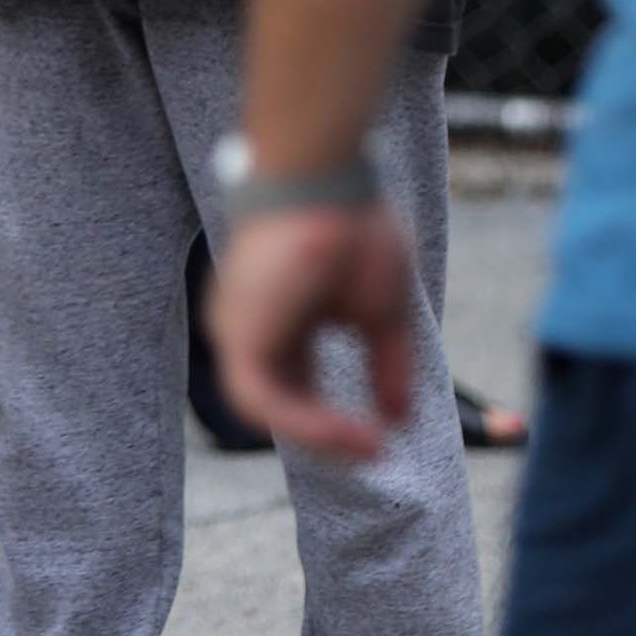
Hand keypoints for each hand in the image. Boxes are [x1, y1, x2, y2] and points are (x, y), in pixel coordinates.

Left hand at [207, 204, 416, 460]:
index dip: (333, 416)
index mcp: (279, 313)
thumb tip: (399, 419)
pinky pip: (260, 399)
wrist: (327, 184)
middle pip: (280, 397)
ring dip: (319, 435)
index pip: (296, 381)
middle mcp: (250, 323)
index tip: (378, 437)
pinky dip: (305, 422)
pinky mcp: (235, 334)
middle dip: (327, 434)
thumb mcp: (381, 311)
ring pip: (267, 406)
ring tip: (368, 446)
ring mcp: (237, 328)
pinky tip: (349, 432)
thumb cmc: (352, 227)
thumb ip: (388, 366)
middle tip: (373, 451)